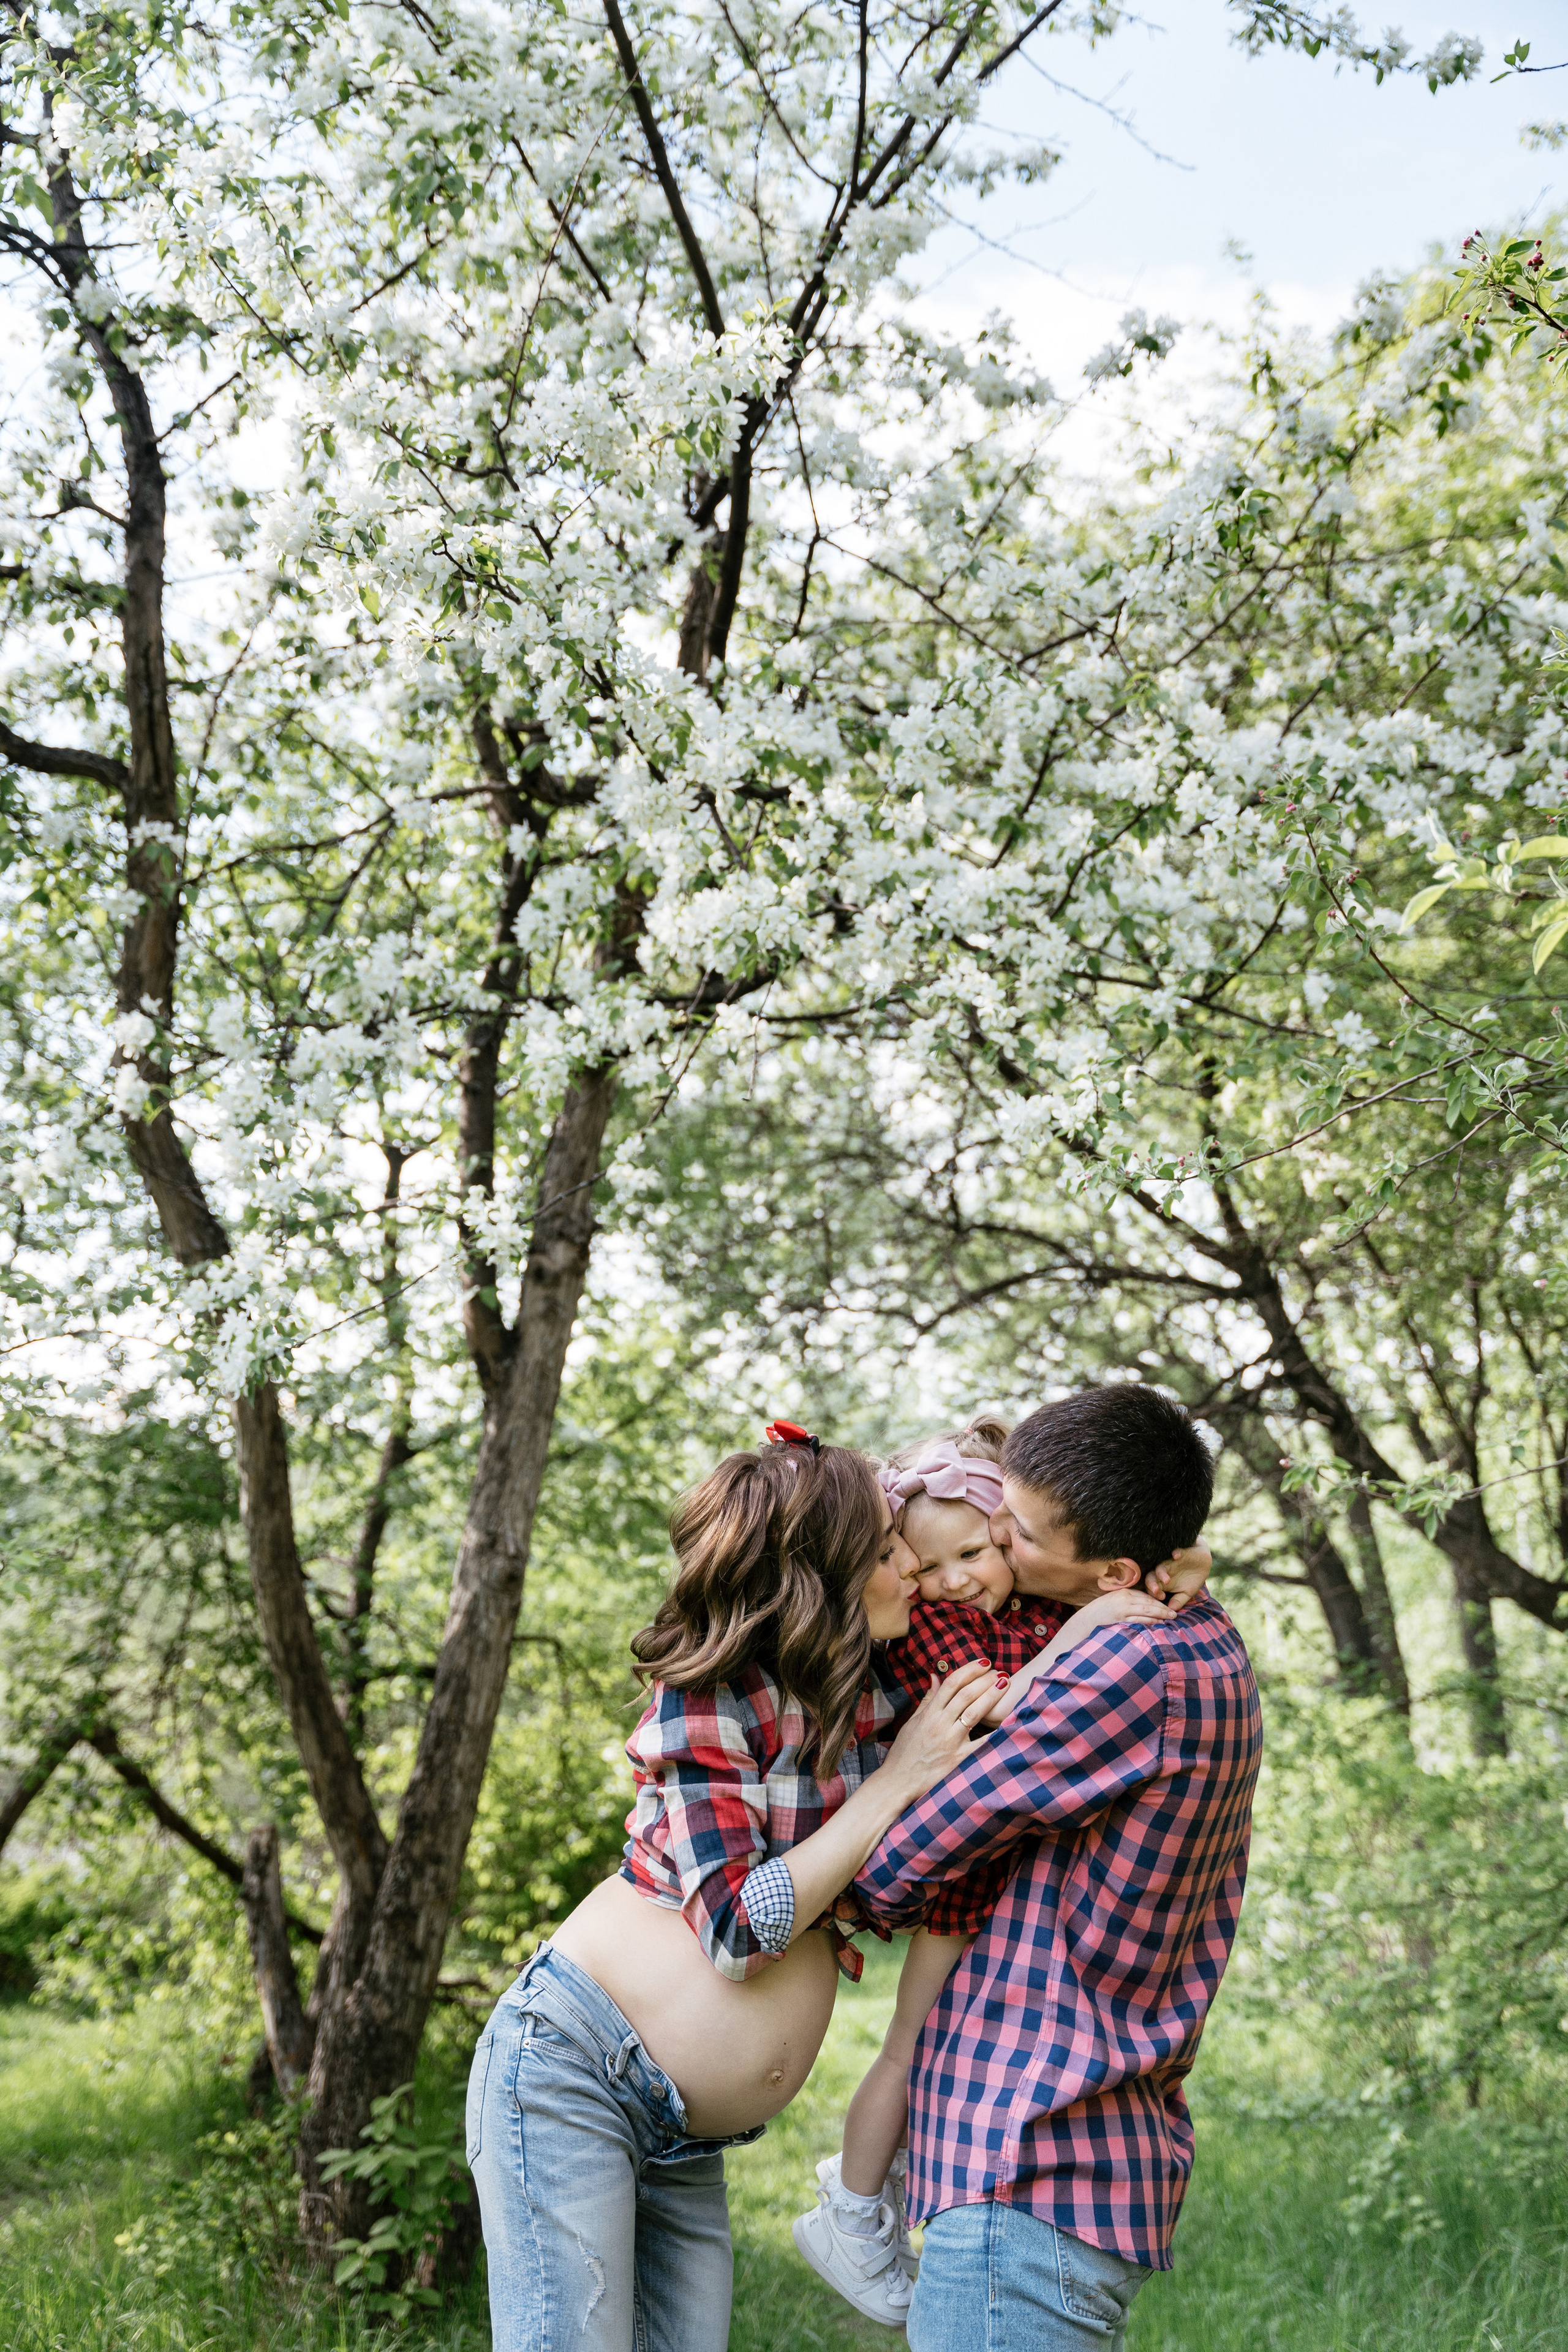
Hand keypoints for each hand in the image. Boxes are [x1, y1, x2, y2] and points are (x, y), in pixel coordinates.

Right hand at [881, 1661, 995, 1805]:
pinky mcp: (959, 1759)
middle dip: (985, 1680)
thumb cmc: (904, 1754)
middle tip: (1001, 1671)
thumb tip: (935, 1676)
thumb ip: (927, 1700)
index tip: (984, 1663)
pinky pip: (981, 1744)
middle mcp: (940, 1724)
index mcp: (929, 1714)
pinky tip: (1011, 1721)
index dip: (969, 1670)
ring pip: (974, 1712)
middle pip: (965, 1694)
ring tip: (1006, 1684)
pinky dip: (996, 1732)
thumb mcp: (912, 1723)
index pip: (951, 1683)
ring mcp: (950, 1741)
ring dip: (991, 1695)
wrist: (898, 1783)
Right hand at [1064, 1589, 1168, 1640]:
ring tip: (1170, 1617)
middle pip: (1149, 1602)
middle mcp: (1125, 1598)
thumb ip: (1128, 1602)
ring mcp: (1123, 1608)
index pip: (1145, 1596)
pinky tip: (1159, 1623)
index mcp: (1124, 1593)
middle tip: (1174, 1612)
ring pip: (1147, 1610)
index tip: (1167, 1606)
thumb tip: (1144, 1607)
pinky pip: (1139, 1619)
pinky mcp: (1121, 1618)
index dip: (1157, 1601)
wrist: (1086, 1620)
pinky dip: (1150, 1621)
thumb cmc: (1101, 1613)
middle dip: (1163, 1607)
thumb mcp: (1114, 1602)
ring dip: (1160, 1614)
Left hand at [1146, 1541, 1211, 1610]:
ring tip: (1166, 1580)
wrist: (1202, 1563)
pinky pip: (1176, 1552)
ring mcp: (1170, 1562)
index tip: (1161, 1597)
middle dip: (1152, 1583)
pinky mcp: (1180, 1553)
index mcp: (1163, 1583)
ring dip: (1162, 1572)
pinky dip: (1176, 1553)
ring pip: (1161, 1566)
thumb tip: (1171, 1611)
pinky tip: (1176, 1556)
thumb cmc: (1191, 1579)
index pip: (1152, 1588)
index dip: (1154, 1593)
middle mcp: (1164, 1572)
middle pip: (1152, 1576)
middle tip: (1155, 1590)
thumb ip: (1178, 1601)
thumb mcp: (1186, 1592)